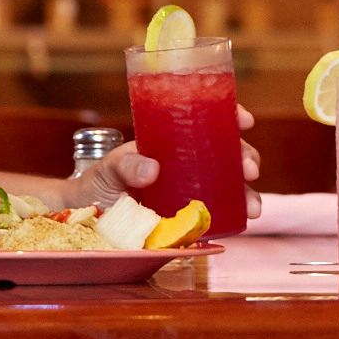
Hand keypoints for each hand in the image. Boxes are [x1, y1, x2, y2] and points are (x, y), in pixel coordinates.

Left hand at [86, 111, 262, 219]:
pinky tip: (244, 221)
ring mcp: (190, 192)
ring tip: (253, 206)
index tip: (245, 120)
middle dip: (246, 157)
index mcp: (171, 143)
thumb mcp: (108, 168)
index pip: (207, 121)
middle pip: (226, 153)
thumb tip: (152, 169)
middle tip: (250, 169)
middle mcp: (186, 165)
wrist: (85, 219)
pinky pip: (217, 215)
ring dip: (248, 193)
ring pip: (229, 186)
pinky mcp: (188, 220)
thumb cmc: (97, 185)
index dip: (230, 117)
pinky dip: (235, 217)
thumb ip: (126, 164)